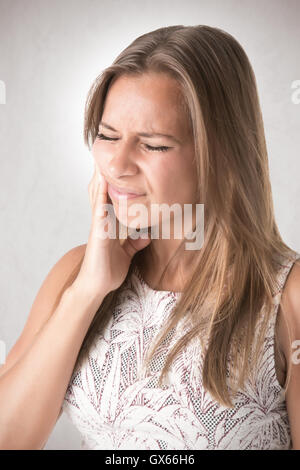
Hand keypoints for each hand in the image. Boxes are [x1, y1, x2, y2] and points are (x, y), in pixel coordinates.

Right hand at [72, 163, 150, 300]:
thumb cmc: (108, 269)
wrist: (96, 286)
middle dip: (103, 173)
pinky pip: (99, 209)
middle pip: (101, 191)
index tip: (117, 164)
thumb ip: (135, 242)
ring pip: (98, 195)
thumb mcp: (127, 252)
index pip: (110, 198)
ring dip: (100, 176)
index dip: (112, 181)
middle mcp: (102, 220)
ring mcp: (99, 225)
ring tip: (102, 156)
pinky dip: (100, 194)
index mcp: (108, 224)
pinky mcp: (98, 232)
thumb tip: (147, 233)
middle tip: (107, 151)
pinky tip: (102, 180)